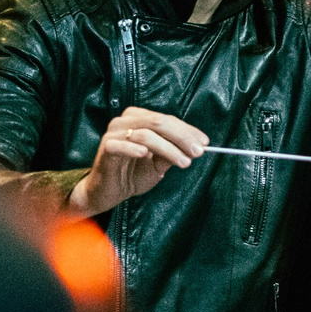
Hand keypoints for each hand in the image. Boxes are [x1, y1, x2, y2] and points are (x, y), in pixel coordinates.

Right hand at [67, 107, 207, 216]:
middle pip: (158, 122)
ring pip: (144, 134)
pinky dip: (133, 148)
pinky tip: (146, 154)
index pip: (167, 119)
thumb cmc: (133, 174)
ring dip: (167, 148)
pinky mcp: (105, 148)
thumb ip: (173, 153)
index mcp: (139, 119)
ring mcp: (113, 133)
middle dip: (182, 137)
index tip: (205, 143)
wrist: (109, 192)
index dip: (188, 131)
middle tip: (198, 152)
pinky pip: (120, 145)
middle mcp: (125, 121)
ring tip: (183, 162)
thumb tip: (196, 147)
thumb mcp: (159, 164)